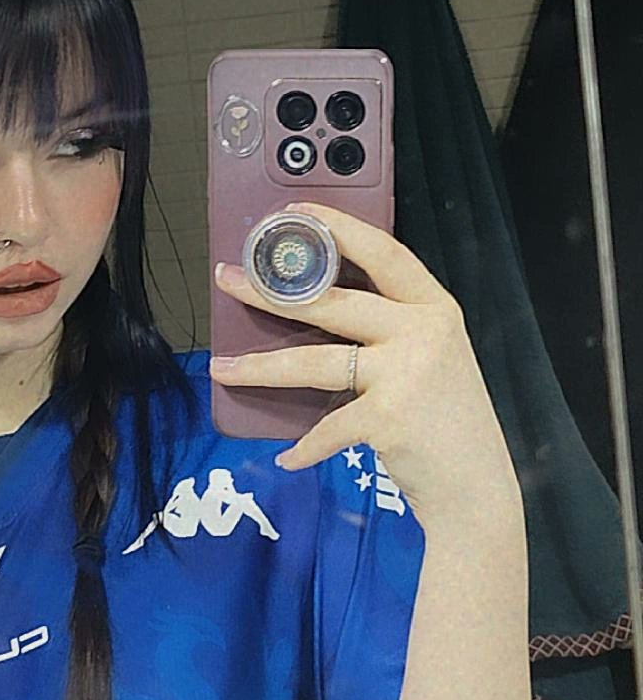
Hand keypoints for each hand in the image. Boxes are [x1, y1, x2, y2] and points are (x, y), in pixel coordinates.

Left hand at [209, 199, 521, 530]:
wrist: (478, 486)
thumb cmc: (446, 421)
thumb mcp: (433, 357)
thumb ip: (391, 329)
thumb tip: (312, 308)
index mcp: (435, 307)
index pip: (384, 252)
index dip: (339, 228)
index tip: (295, 212)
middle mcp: (423, 331)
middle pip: (332, 301)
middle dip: (270, 290)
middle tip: (226, 279)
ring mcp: (407, 373)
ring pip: (314, 361)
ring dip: (261, 367)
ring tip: (221, 367)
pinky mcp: (388, 417)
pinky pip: (327, 426)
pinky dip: (305, 447)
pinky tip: (287, 456)